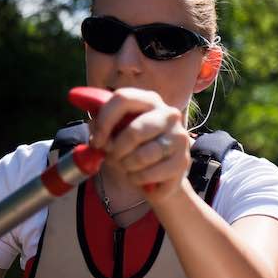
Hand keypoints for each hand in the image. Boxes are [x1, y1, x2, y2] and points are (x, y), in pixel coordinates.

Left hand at [89, 87, 191, 201]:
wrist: (157, 178)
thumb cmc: (132, 150)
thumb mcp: (114, 134)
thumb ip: (101, 126)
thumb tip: (94, 126)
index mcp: (149, 100)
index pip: (123, 98)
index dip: (104, 121)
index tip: (97, 140)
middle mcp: (169, 114)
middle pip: (134, 131)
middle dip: (117, 150)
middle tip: (112, 158)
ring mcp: (179, 137)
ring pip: (142, 156)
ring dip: (127, 166)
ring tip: (128, 167)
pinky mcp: (183, 161)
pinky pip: (150, 173)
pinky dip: (137, 179)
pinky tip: (139, 178)